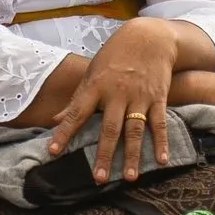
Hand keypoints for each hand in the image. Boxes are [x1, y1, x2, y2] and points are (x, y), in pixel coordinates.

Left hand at [45, 19, 180, 183]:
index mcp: (96, 85)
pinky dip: (161, 142)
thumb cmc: (115, 55)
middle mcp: (116, 93)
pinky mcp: (158, 97)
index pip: (76, 112)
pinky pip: (159, 123)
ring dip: (131, 154)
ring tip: (128, 177)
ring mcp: (139, 96)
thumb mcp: (92, 72)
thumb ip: (77, 98)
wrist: (148, 36)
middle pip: (109, 127)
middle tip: (98, 177)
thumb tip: (55, 118)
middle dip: (103, 153)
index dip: (64, 132)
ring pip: (134, 129)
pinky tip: (161, 160)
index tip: (53, 151)